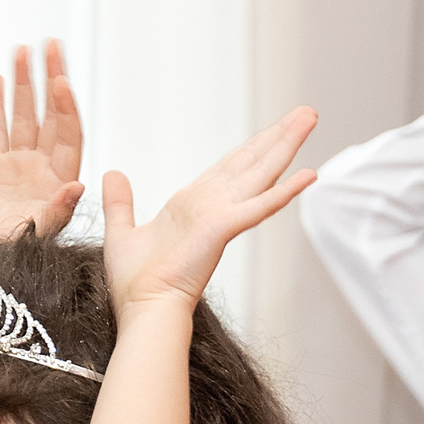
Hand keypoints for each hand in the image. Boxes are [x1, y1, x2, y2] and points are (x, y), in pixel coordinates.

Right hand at [0, 41, 87, 262]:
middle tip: (51, 44)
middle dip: (50, 81)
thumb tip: (78, 186)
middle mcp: (42, 173)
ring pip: (22, 119)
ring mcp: (18, 171)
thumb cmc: (4, 262)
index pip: (69, 137)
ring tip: (22, 50)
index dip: (66, 108)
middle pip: (49, 118)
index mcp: (59, 184)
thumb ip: (57, 213)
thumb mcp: (35, 238)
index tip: (61, 81)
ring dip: (24, 85)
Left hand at [100, 106, 317, 314]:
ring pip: (262, 173)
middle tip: (306, 114)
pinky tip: (308, 174)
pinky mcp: (224, 229)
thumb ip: (121, 201)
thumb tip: (113, 173)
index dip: (253, 146)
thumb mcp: (122, 231)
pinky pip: (259, 206)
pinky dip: (285, 191)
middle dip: (280, 136)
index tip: (273, 129)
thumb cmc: (137, 285)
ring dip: (287, 145)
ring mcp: (223, 217)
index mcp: (194, 207)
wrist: (143, 309)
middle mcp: (214, 207)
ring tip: (310, 121)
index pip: (230, 168)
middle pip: (253, 162)